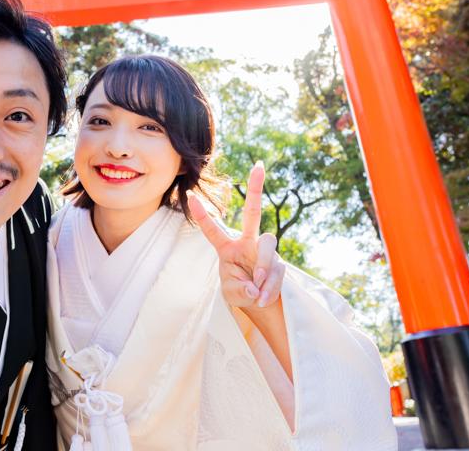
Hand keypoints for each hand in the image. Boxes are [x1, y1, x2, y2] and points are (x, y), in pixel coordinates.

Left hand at [187, 161, 285, 311]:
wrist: (261, 303)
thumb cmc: (240, 291)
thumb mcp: (232, 294)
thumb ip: (239, 290)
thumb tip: (254, 287)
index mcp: (227, 248)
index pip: (212, 230)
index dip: (202, 214)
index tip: (190, 194)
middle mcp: (248, 243)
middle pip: (253, 213)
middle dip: (256, 188)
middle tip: (259, 166)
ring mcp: (265, 250)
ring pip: (267, 247)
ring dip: (262, 271)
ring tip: (257, 293)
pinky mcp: (279, 262)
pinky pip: (277, 271)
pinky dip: (269, 289)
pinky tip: (262, 299)